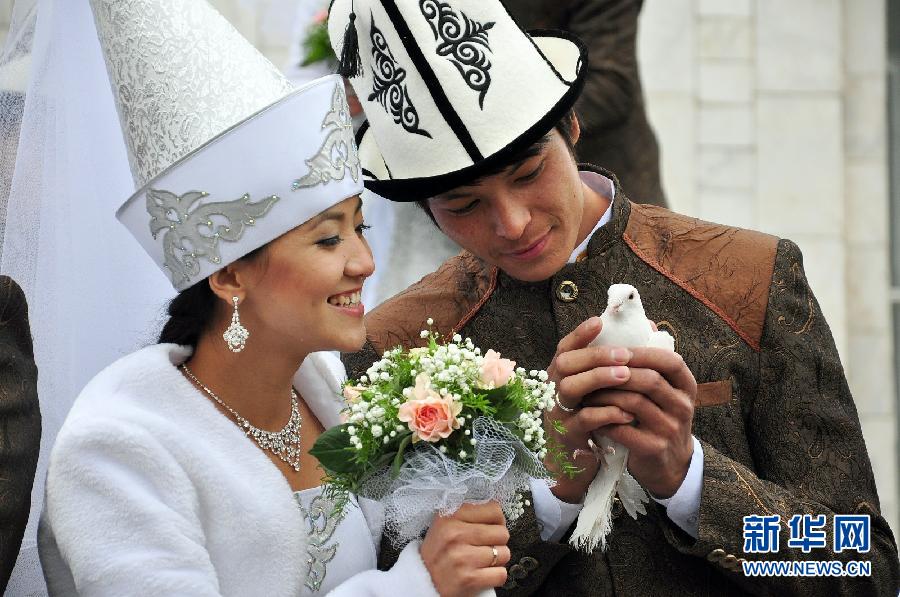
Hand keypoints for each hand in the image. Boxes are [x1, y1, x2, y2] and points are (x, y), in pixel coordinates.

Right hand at [420, 502, 510, 596]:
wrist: (422, 581)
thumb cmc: (438, 552)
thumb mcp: (444, 524)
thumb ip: (467, 514)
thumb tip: (498, 513)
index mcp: (450, 516)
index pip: (493, 510)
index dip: (497, 521)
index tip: (491, 527)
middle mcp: (455, 534)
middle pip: (502, 533)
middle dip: (497, 542)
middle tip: (484, 547)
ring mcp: (462, 557)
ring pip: (503, 553)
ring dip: (497, 560)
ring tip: (482, 561)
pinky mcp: (468, 579)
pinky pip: (501, 574)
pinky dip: (495, 576)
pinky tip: (483, 574)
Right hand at [544, 317, 637, 502]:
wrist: (573, 463)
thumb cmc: (590, 417)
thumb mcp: (596, 391)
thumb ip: (613, 363)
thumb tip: (647, 329)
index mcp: (562, 374)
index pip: (565, 347)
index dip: (580, 334)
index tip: (598, 322)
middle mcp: (554, 389)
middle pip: (565, 363)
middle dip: (595, 356)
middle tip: (625, 354)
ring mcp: (558, 412)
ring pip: (569, 388)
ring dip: (599, 379)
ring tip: (626, 376)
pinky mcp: (567, 435)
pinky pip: (583, 420)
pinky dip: (605, 413)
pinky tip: (626, 411)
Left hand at [583, 347, 696, 497]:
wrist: (669, 463)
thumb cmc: (660, 417)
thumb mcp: (667, 390)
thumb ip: (655, 361)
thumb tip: (647, 322)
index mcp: (686, 387)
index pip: (670, 361)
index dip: (643, 353)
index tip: (618, 350)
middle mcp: (683, 406)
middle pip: (650, 380)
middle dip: (618, 372)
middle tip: (593, 370)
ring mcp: (670, 429)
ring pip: (634, 403)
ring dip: (606, 395)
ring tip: (587, 392)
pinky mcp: (654, 448)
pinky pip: (623, 428)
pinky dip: (604, 419)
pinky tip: (591, 415)